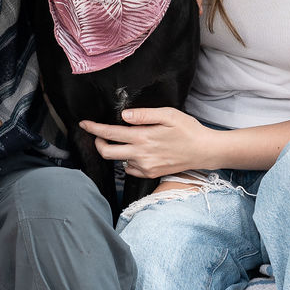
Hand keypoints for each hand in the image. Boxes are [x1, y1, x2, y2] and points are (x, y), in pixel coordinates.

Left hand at [79, 107, 213, 178]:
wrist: (204, 151)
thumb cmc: (188, 129)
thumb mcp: (168, 114)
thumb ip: (144, 115)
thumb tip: (123, 116)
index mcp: (142, 137)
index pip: (109, 133)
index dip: (94, 129)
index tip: (84, 124)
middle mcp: (140, 154)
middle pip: (106, 152)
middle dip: (98, 142)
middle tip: (99, 134)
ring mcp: (145, 167)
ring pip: (118, 161)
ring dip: (114, 151)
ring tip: (121, 141)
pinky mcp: (151, 174)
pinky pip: (130, 169)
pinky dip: (128, 160)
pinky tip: (136, 152)